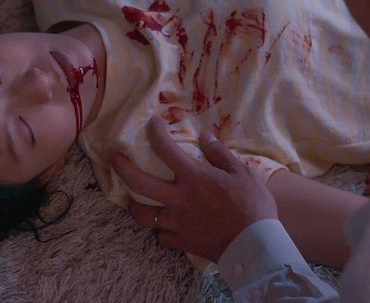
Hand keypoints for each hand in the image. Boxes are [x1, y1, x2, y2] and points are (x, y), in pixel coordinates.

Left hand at [111, 116, 277, 261]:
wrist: (255, 245)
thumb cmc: (252, 205)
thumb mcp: (242, 172)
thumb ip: (219, 153)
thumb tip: (205, 136)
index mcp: (193, 177)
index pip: (166, 149)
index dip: (156, 133)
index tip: (153, 123)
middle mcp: (178, 198)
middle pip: (139, 182)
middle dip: (122, 168)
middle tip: (114, 159)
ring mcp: (176, 222)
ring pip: (143, 215)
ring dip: (134, 206)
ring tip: (132, 200)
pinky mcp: (181, 242)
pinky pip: (162, 235)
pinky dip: (161, 229)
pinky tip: (165, 225)